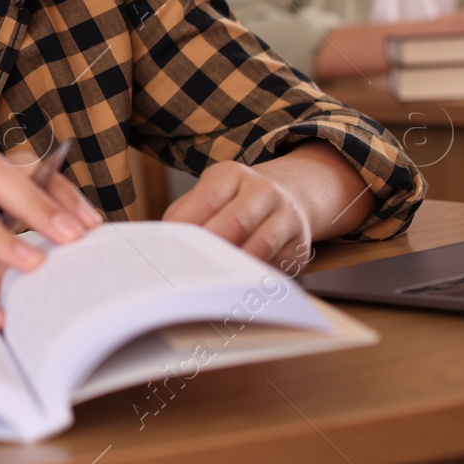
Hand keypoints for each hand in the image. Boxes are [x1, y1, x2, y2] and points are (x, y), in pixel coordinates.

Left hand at [163, 160, 312, 271]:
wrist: (286, 197)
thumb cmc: (230, 202)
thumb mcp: (208, 195)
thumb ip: (185, 214)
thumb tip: (163, 244)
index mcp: (232, 174)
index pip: (206, 200)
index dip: (186, 226)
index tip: (169, 250)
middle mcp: (264, 190)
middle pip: (236, 222)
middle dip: (210, 250)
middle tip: (188, 273)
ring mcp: (287, 216)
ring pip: (261, 245)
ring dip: (234, 268)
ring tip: (209, 285)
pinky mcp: (300, 244)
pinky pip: (278, 265)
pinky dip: (255, 279)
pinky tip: (236, 289)